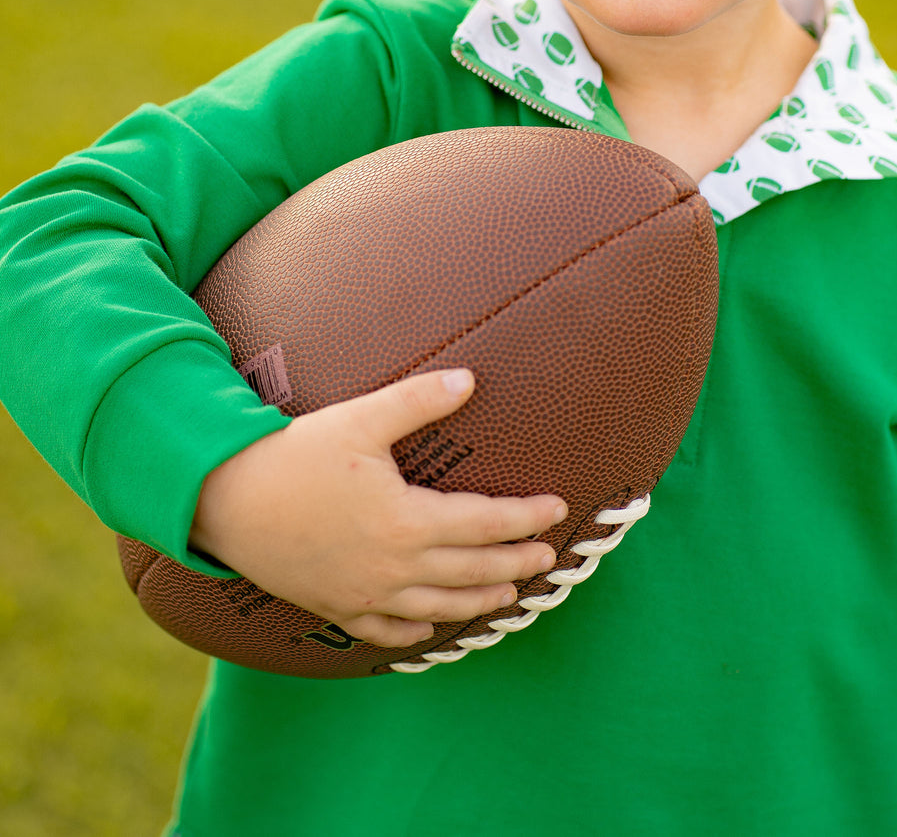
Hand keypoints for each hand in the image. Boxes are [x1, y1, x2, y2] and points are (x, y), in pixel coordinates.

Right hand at [189, 368, 566, 649]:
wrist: (226, 501)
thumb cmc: (296, 455)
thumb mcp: (361, 419)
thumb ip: (419, 400)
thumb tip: (470, 379)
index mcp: (407, 522)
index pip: (486, 524)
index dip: (525, 519)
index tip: (556, 510)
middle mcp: (394, 568)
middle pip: (472, 572)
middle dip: (516, 564)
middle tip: (547, 559)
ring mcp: (365, 595)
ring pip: (439, 607)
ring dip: (479, 601)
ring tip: (508, 595)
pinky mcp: (335, 607)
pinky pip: (386, 630)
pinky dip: (417, 629)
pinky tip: (430, 626)